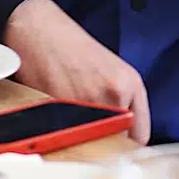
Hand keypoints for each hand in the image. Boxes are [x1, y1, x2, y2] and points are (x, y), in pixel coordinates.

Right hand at [5, 0, 149, 142]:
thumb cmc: (70, 48)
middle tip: (87, 130)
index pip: (140, 135)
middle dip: (102, 141)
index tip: (116, 148)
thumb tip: (122, 136)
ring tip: (70, 118)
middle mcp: (116, 94)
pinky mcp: (64, 109)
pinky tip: (56, 117)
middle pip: (115, 142)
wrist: (39, 30)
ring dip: (82, 140)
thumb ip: (121, 101)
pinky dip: (62, 135)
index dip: (126, 144)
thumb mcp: (110, 70)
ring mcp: (91, 103)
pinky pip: (68, 138)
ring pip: (92, 143)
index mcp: (132, 83)